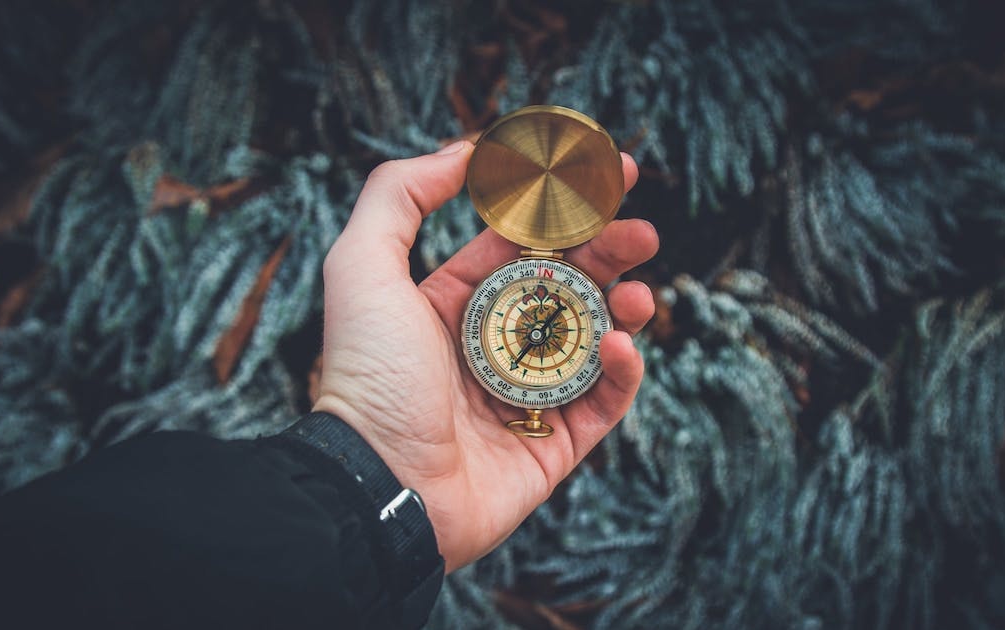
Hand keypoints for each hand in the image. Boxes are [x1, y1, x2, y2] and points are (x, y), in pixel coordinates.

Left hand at [313, 141, 657, 571]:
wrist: (379, 486)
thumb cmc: (367, 376)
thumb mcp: (362, 266)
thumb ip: (400, 197)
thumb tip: (463, 150)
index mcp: (453, 302)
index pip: (521, 245)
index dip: (564, 211)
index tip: (607, 176)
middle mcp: (493, 345)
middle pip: (568, 286)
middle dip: (610, 253)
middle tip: (643, 231)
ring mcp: (527, 395)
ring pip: (593, 341)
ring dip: (623, 310)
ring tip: (638, 294)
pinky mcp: (553, 445)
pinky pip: (603, 403)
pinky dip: (621, 373)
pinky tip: (620, 346)